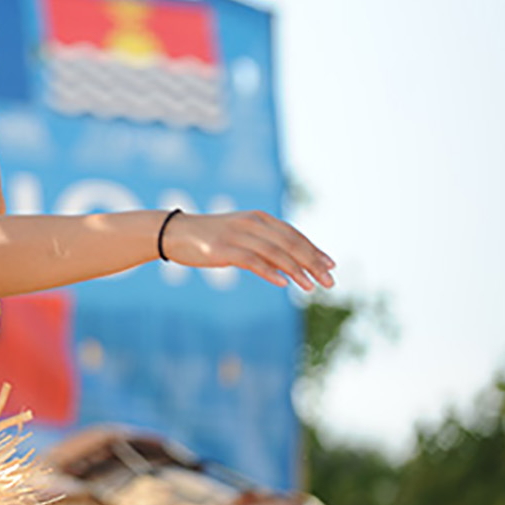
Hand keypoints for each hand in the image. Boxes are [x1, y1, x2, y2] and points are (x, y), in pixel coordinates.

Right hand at [162, 210, 334, 290]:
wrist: (173, 232)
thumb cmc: (209, 237)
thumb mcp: (239, 235)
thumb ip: (262, 245)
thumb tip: (287, 266)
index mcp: (258, 218)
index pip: (293, 234)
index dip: (314, 250)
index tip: (331, 266)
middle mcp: (251, 223)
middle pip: (290, 243)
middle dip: (312, 263)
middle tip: (329, 282)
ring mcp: (237, 235)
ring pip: (275, 253)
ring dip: (297, 271)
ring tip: (311, 287)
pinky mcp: (223, 249)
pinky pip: (252, 260)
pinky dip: (270, 271)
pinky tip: (283, 283)